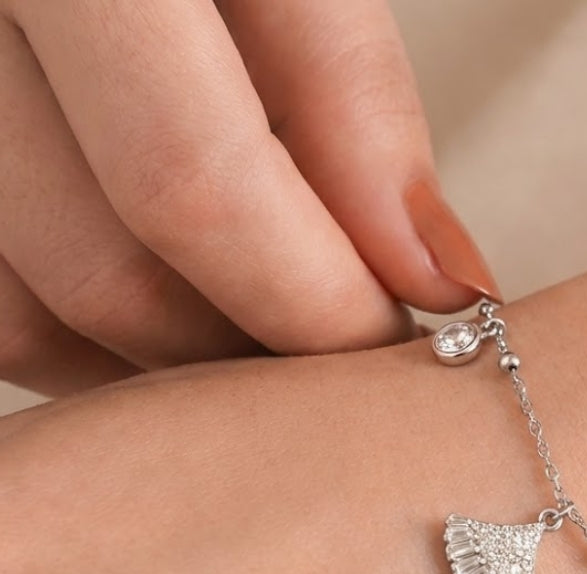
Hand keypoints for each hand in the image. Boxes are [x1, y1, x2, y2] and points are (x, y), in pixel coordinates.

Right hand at [0, 0, 498, 397]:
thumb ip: (353, 94)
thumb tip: (442, 275)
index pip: (197, 182)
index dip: (322, 304)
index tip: (413, 336)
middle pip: (108, 273)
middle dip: (257, 347)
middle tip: (344, 346)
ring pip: (26, 314)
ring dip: (172, 364)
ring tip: (264, 331)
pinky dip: (81, 338)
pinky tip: (170, 312)